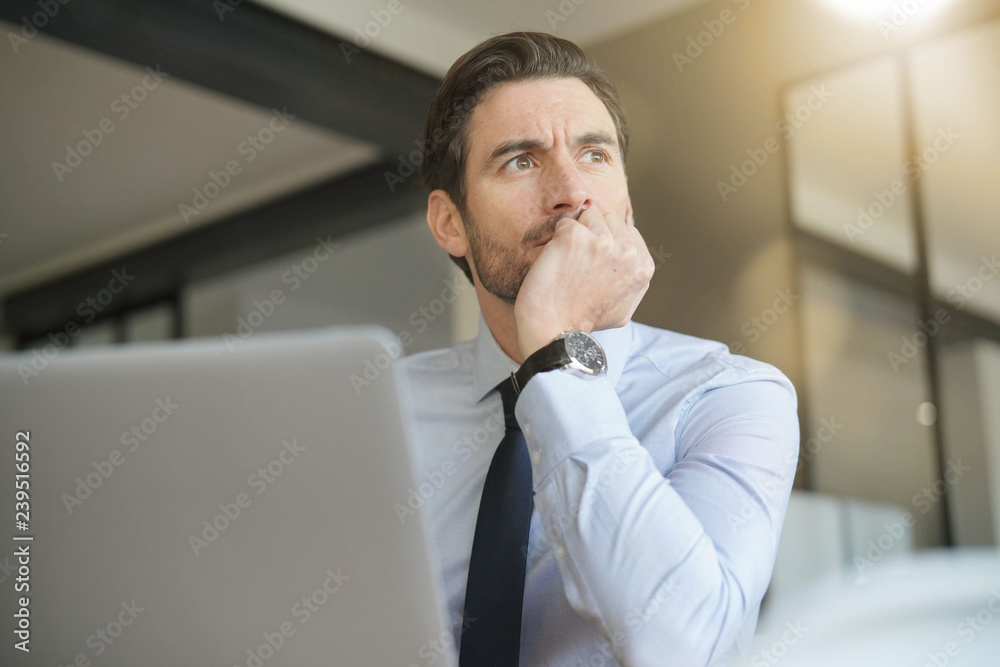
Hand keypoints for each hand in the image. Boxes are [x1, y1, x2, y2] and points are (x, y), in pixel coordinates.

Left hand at [514, 201, 654, 359]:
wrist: (555, 328)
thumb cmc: (586, 320)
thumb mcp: (625, 306)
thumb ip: (633, 279)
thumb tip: (633, 258)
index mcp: (643, 265)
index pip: (627, 231)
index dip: (608, 243)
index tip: (595, 264)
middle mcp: (628, 252)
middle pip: (609, 218)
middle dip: (595, 233)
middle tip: (581, 262)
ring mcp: (602, 242)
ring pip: (588, 216)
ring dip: (576, 234)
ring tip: (569, 262)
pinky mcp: (575, 238)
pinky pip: (565, 223)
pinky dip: (557, 238)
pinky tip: (557, 262)